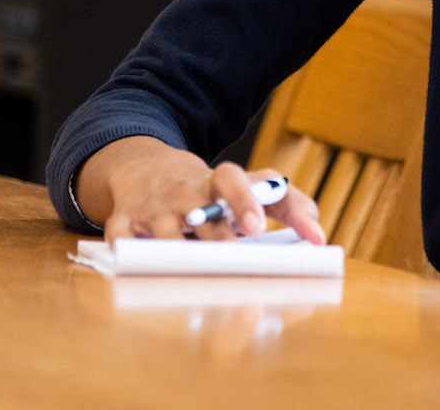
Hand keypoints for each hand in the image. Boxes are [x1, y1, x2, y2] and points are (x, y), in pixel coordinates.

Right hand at [77, 135, 325, 243]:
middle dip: (215, 234)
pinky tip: (134, 264)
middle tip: (229, 253)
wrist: (150, 171)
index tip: (256, 227)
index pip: (233, 180)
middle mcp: (187, 192)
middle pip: (202, 211)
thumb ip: (290, 205)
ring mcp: (154, 207)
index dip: (244, 201)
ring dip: (174, 247)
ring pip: (162, 229)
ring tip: (189, 268)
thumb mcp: (252, 188)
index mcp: (219, 181)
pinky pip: (120, 236)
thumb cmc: (213, 190)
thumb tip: (319, 237)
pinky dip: (126, 249)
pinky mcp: (125, 220)